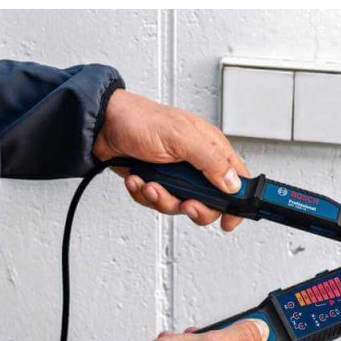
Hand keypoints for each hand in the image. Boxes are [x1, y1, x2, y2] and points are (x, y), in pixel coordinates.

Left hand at [93, 89, 249, 231]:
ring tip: (151, 184)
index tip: (230, 220)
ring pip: (181, 206)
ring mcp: (176, 176)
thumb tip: (233, 184)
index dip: (238, 203)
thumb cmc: (140, 120)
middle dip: (194, 207)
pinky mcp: (157, 183)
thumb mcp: (182, 138)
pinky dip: (145, 195)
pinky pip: (157, 203)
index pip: (237, 180)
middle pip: (210, 202)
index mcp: (210, 149)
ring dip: (163, 199)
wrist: (103, 125)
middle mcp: (196, 164)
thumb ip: (210, 161)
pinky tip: (138, 180)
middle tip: (185, 203)